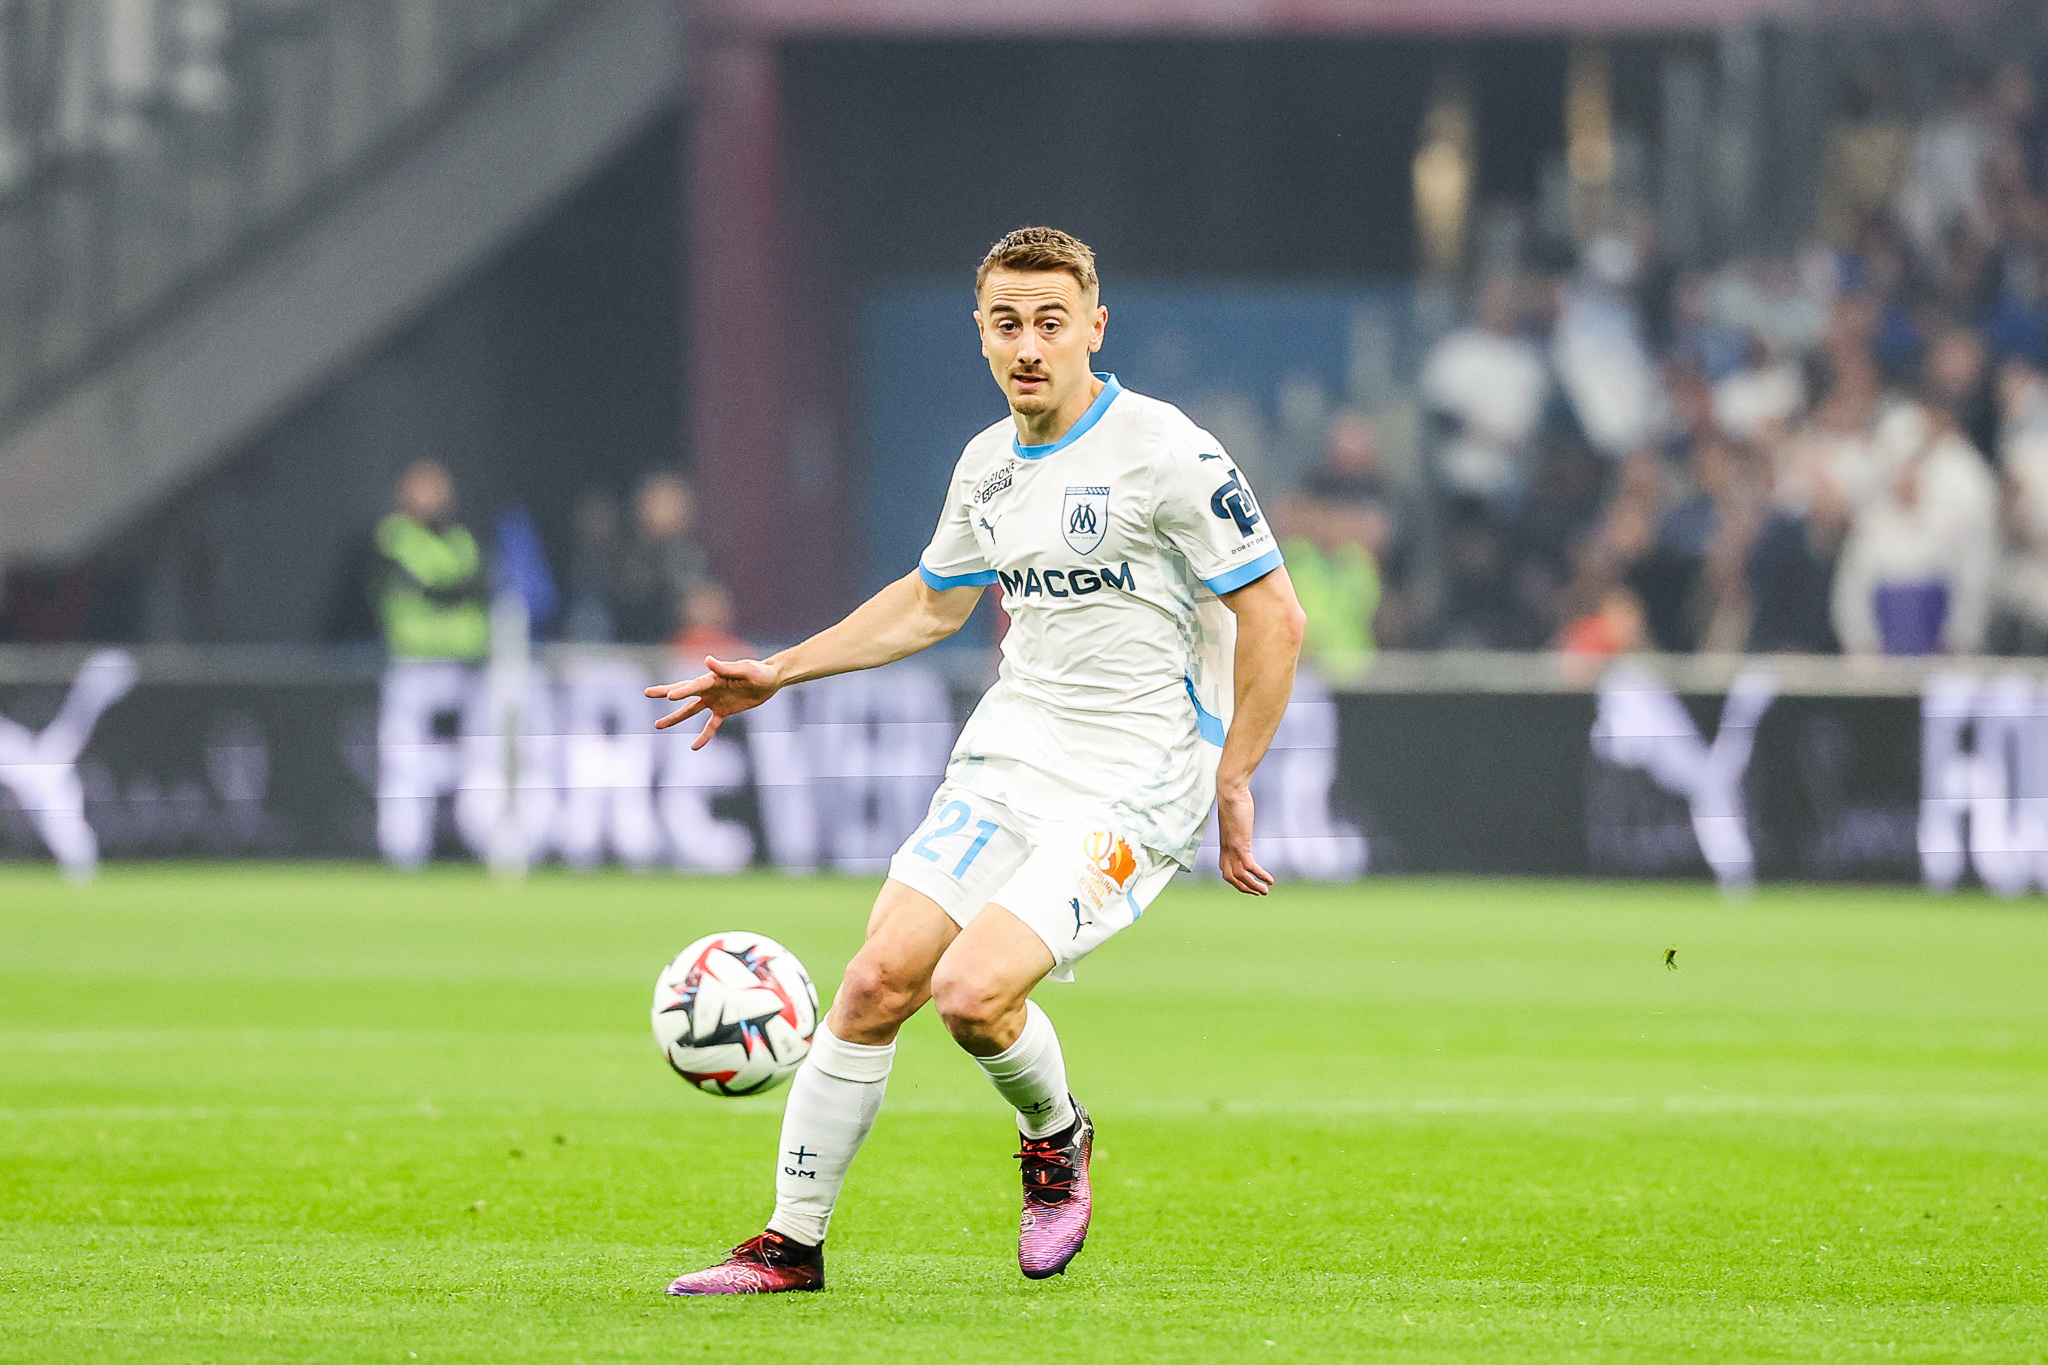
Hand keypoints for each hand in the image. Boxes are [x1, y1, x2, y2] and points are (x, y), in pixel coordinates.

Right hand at [645, 656, 781, 749]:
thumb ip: (726, 667)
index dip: (683, 691)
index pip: (694, 685)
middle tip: (647, 692)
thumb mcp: (745, 669)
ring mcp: (714, 700)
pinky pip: (710, 725)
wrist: (771, 680)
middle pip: (683, 692)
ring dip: (675, 718)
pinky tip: (694, 747)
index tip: (668, 696)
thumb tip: (707, 660)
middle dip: (665, 692)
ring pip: (690, 711)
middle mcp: (710, 689)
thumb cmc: (759, 672)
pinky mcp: (723, 711)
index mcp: (713, 677)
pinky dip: (704, 736)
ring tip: (658, 725)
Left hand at [1215, 781, 1273, 895]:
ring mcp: (1232, 847)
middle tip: (1257, 893)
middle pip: (1230, 877)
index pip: (1224, 869)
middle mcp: (1226, 849)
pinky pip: (1250, 866)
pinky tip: (1269, 880)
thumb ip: (1238, 824)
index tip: (1246, 884)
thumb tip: (1242, 819)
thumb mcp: (1236, 817)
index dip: (1234, 880)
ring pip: (1240, 875)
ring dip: (1253, 886)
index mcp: (1224, 844)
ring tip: (1265, 892)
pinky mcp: (1240, 843)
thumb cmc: (1233, 800)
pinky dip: (1259, 875)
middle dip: (1243, 888)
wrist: (1230, 791)